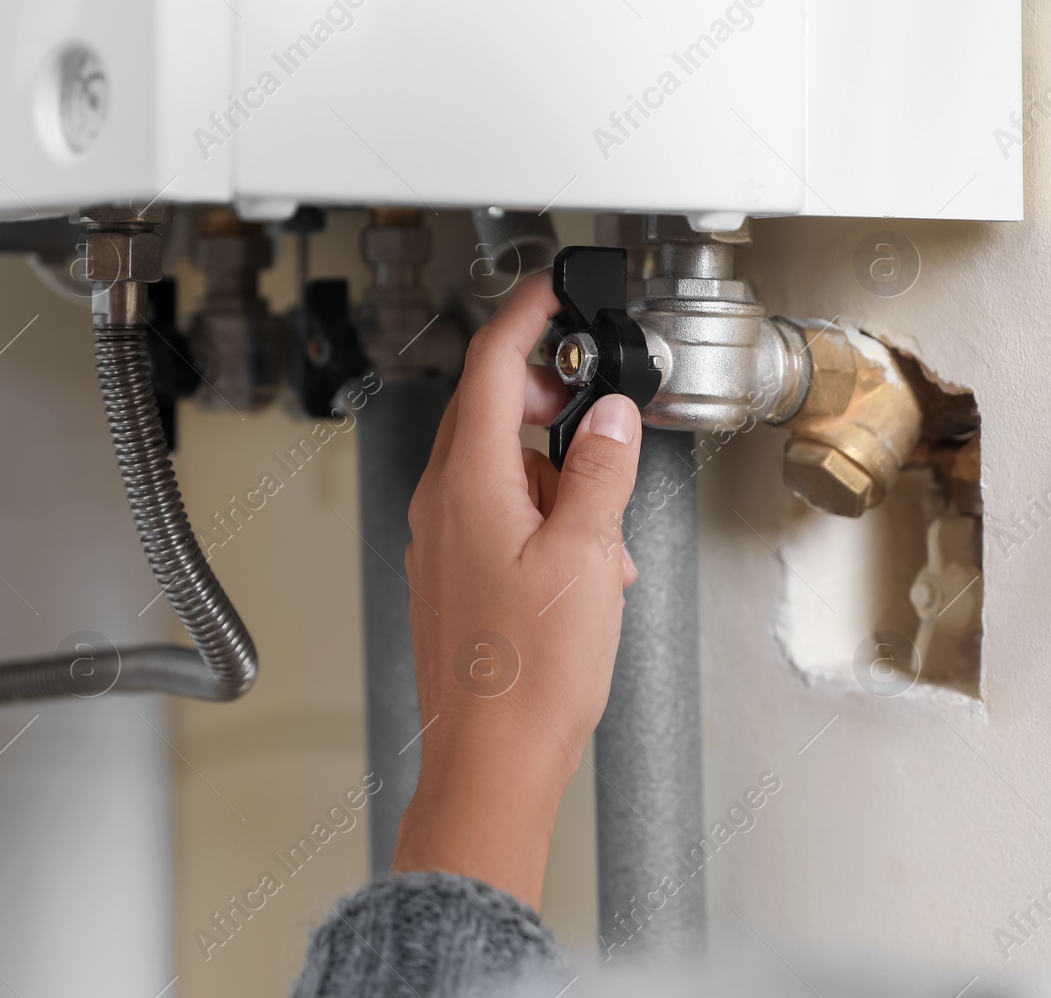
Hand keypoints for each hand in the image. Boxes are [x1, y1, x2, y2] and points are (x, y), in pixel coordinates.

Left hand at [392, 271, 641, 907]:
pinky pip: (497, 514)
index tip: (550, 291)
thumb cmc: (528, 675)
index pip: (488, 366)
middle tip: (599, 415)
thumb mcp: (589, 555)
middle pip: (489, 412)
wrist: (492, 759)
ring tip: (605, 522)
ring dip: (556, 473)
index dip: (524, 317)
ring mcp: (442, 542)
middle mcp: (442, 505)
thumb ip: (600, 472)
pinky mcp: (454, 576)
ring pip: (499, 467)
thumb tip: (608, 417)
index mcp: (468, 483)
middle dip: (549, 402)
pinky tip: (585, 560)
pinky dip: (544, 515)